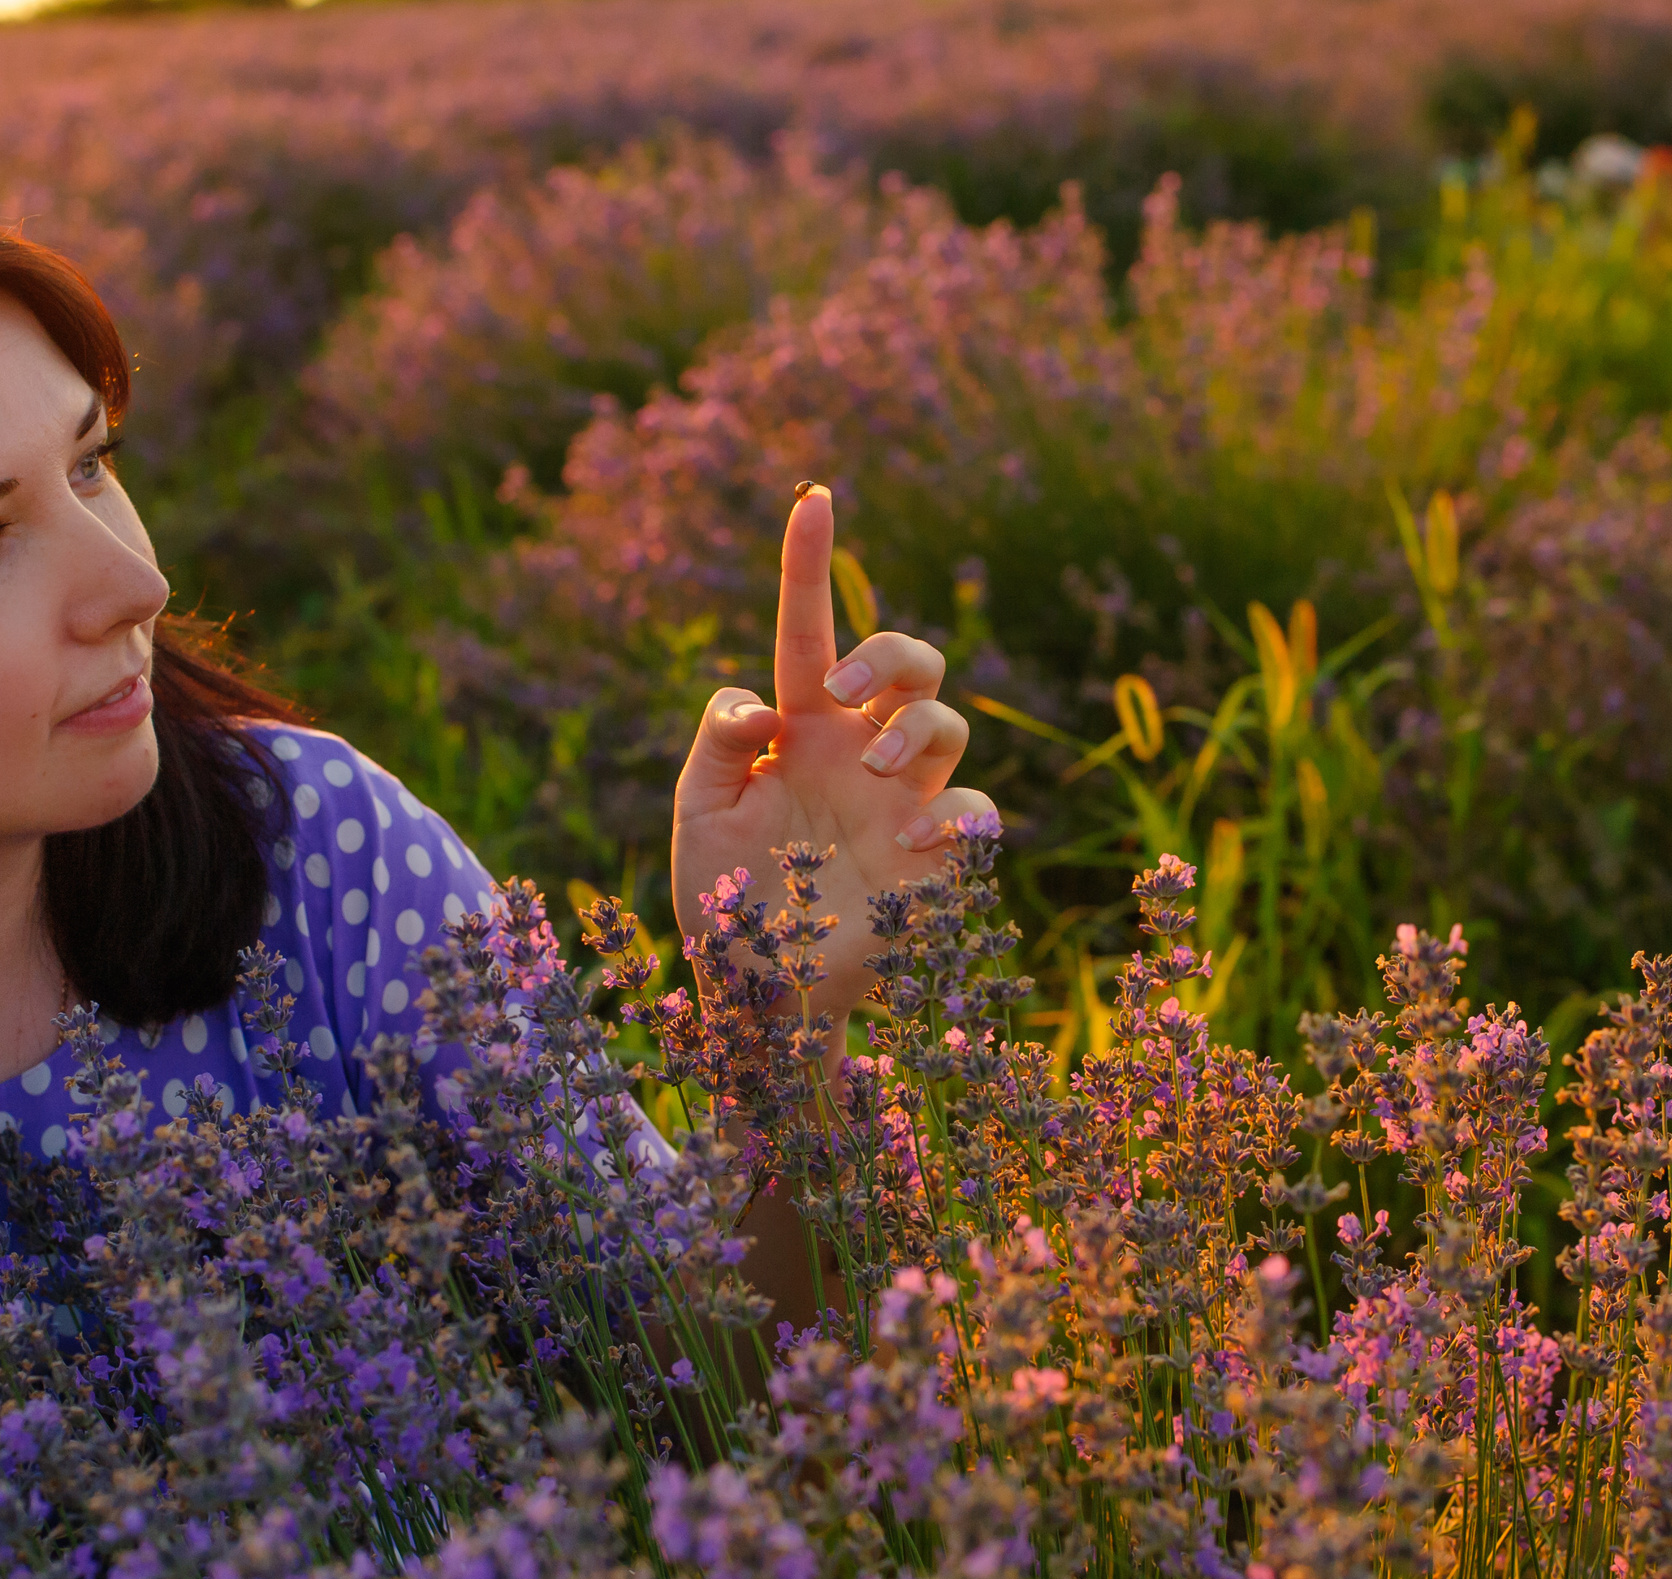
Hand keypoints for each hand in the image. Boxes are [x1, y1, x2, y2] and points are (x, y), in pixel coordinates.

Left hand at [672, 483, 994, 1036]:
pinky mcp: (936, 857)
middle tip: (845, 693)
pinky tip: (909, 840)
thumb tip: (768, 707)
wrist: (758, 987)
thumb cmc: (723, 896)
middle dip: (892, 654)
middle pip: (910, 663)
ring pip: (947, 723)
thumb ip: (718, 742)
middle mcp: (859, 751)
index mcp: (800, 727)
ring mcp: (904, 802)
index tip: (812, 498)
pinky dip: (952, 813)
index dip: (810, 563)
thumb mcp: (696, 810)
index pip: (807, 629)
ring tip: (874, 773)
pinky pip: (975, 810)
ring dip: (915, 732)